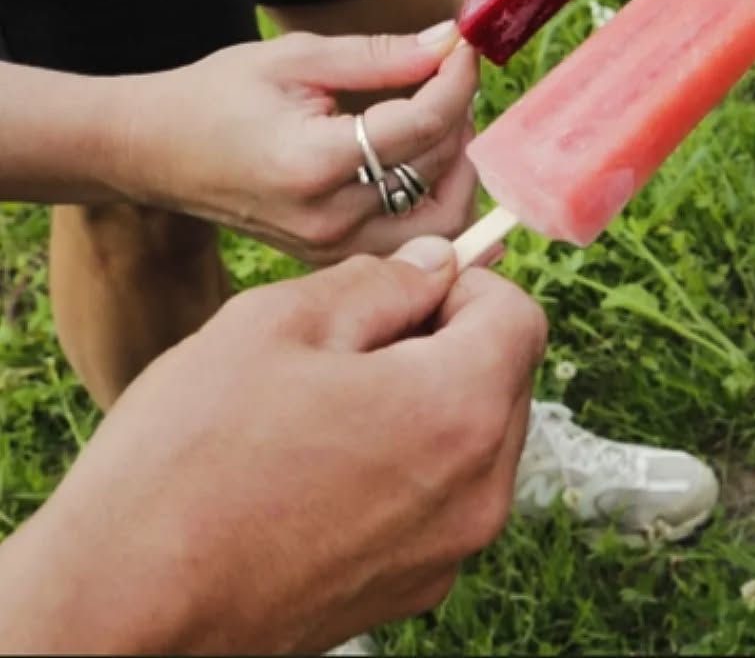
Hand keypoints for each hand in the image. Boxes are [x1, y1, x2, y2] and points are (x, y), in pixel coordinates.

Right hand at [0, 241, 545, 653]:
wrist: (117, 610)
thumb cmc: (188, 459)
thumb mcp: (277, 324)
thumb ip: (379, 281)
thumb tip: (435, 262)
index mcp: (459, 411)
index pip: (520, 314)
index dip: (465, 284)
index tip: (398, 292)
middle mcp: (478, 491)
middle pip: (505, 377)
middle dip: (447, 343)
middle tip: (349, 348)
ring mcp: (447, 552)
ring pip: (475, 439)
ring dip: (425, 405)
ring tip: (325, 411)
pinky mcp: (410, 592)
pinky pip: (439, 500)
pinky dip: (404, 468)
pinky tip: (318, 471)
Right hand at [116, 25, 480, 263]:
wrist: (154, 151)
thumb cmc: (218, 95)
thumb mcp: (297, 58)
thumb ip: (380, 54)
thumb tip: (450, 41)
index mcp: (314, 162)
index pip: (423, 125)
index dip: (457, 80)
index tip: (464, 47)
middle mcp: (328, 217)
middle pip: (439, 169)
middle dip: (459, 115)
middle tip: (448, 75)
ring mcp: (331, 247)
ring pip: (442, 219)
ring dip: (457, 166)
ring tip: (437, 118)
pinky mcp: (333, 257)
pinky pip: (415, 238)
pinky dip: (437, 198)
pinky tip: (429, 157)